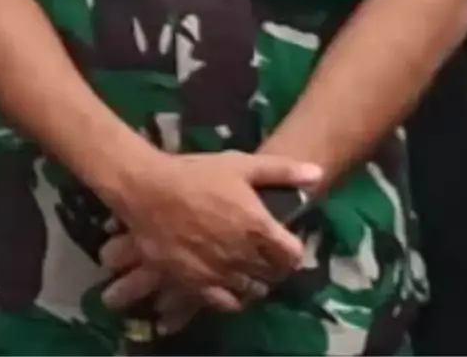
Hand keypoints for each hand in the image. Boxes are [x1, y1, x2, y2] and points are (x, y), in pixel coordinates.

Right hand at [95, 149, 324, 310]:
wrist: (147, 190)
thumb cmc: (195, 174)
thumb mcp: (240, 164)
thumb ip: (282, 171)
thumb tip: (319, 173)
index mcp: (259, 227)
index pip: (293, 255)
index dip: (292, 250)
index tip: (284, 244)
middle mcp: (244, 255)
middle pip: (274, 274)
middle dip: (274, 266)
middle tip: (265, 255)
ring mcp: (219, 272)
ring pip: (252, 290)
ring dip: (255, 282)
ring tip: (246, 269)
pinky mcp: (196, 283)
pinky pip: (225, 303)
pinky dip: (232, 297)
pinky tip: (227, 284)